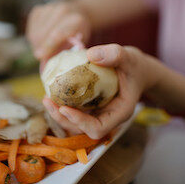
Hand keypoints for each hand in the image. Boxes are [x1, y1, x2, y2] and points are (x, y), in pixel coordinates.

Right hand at [26, 1, 90, 59]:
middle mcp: (62, 11)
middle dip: (40, 48)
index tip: (40, 56)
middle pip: (43, 34)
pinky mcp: (38, 10)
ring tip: (43, 49)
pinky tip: (41, 40)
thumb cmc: (78, 34)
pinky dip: (33, 37)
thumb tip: (55, 64)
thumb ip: (69, 52)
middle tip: (41, 57)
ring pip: (35, 32)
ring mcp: (48, 8)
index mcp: (76, 20)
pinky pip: (30, 28)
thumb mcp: (80, 43)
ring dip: (36, 44)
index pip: (57, 34)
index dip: (47, 46)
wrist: (75, 13)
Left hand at [42, 44, 157, 138]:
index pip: (98, 128)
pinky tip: (53, 92)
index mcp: (120, 112)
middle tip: (47, 101)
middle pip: (82, 129)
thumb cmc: (135, 65)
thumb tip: (90, 54)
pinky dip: (63, 104)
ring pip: (76, 123)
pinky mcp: (92, 107)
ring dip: (59, 114)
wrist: (138, 70)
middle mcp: (108, 117)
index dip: (80, 122)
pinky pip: (75, 111)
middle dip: (62, 119)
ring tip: (46, 98)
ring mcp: (99, 114)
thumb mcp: (129, 56)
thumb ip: (114, 54)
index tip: (64, 108)